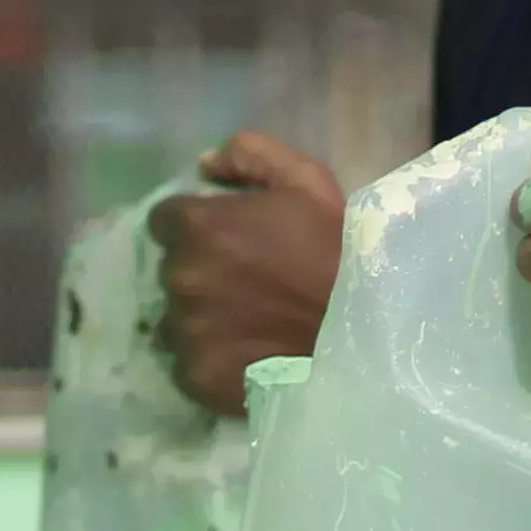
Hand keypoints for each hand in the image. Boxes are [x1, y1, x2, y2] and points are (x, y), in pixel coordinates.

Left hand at [150, 129, 341, 417]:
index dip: (195, 227)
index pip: (165, 220)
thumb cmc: (335, 249)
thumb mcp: (305, 180)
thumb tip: (203, 163)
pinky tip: (241, 356)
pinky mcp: (195, 375)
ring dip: (198, 317)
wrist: (364, 331)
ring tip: (241, 325)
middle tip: (241, 284)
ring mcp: (185, 330)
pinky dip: (206, 359)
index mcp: (198, 226)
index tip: (224, 240)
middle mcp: (180, 277)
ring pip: (174, 319)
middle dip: (199, 271)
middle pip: (171, 270)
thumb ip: (248, 155)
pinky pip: (185, 364)